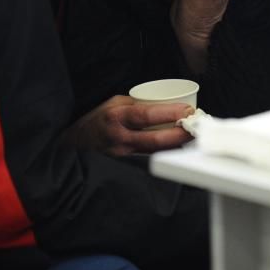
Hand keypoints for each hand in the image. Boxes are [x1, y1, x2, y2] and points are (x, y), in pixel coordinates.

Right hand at [61, 96, 194, 156]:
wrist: (74, 143)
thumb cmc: (96, 120)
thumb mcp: (115, 103)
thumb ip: (138, 105)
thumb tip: (166, 106)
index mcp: (116, 117)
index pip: (146, 116)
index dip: (169, 114)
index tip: (187, 111)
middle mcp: (119, 138)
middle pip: (156, 140)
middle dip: (180, 134)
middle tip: (195, 127)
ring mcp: (122, 155)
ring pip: (155, 152)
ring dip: (175, 144)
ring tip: (190, 135)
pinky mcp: (125, 165)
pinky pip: (149, 158)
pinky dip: (164, 152)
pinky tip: (175, 147)